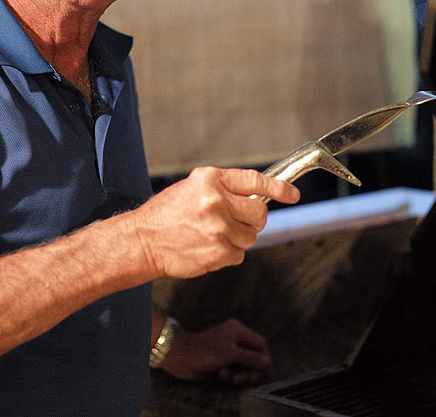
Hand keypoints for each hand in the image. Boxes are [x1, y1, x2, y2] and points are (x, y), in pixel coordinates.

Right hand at [132, 168, 298, 278]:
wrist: (142, 241)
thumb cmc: (166, 213)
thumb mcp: (194, 187)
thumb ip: (225, 188)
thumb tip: (258, 195)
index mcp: (211, 180)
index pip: (255, 180)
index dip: (279, 188)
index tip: (293, 194)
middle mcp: (217, 201)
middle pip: (260, 212)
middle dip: (253, 219)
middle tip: (236, 221)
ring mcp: (218, 229)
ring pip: (251, 236)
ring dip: (238, 237)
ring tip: (213, 234)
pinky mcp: (218, 252)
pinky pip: (239, 254)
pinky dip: (228, 253)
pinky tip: (208, 247)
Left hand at [160, 318, 272, 385]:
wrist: (180, 357)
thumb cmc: (205, 351)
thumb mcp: (230, 354)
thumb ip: (251, 358)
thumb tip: (268, 362)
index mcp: (238, 331)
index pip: (260, 343)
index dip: (264, 357)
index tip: (265, 371)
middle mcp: (235, 339)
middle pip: (253, 356)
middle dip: (251, 369)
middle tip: (247, 380)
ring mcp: (227, 350)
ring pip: (243, 365)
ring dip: (239, 374)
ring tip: (231, 379)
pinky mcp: (221, 361)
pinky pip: (233, 370)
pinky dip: (230, 375)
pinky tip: (221, 377)